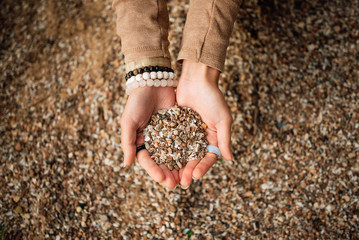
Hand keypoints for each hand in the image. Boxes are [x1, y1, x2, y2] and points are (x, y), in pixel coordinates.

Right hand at [120, 86, 179, 187]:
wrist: (153, 82)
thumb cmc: (136, 102)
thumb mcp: (128, 122)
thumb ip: (127, 143)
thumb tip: (127, 164)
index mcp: (141, 142)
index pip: (147, 161)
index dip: (154, 171)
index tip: (162, 179)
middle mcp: (155, 140)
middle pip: (162, 161)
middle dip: (168, 173)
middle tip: (176, 184)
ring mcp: (168, 134)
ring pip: (175, 154)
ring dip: (179, 166)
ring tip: (186, 177)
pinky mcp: (179, 126)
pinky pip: (184, 140)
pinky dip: (188, 151)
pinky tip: (194, 160)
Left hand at [176, 60, 232, 186]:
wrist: (196, 79)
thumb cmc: (213, 97)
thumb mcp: (222, 119)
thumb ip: (224, 139)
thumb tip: (229, 159)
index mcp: (213, 138)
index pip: (208, 158)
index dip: (203, 167)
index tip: (195, 175)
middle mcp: (199, 138)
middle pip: (194, 159)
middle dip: (188, 170)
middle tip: (182, 182)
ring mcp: (186, 133)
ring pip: (181, 153)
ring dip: (177, 166)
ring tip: (171, 176)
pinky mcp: (174, 127)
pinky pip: (170, 141)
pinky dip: (167, 151)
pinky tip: (161, 161)